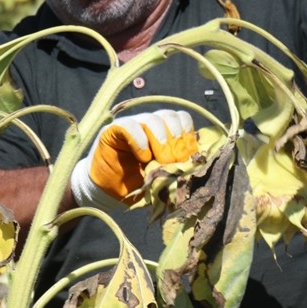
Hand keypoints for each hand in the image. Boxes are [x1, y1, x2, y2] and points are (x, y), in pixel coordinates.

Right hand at [71, 109, 197, 207]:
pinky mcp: (113, 131)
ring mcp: (132, 125)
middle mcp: (150, 124)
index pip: (183, 119)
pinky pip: (129, 126)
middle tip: (174, 161)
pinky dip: (139, 140)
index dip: (188, 136)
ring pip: (152, 119)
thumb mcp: (164, 176)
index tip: (189, 157)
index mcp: (166, 132)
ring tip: (158, 160)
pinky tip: (143, 156)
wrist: (109, 191)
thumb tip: (196, 165)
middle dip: (176, 139)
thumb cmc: (139, 183)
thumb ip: (178, 167)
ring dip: (160, 139)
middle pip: (170, 116)